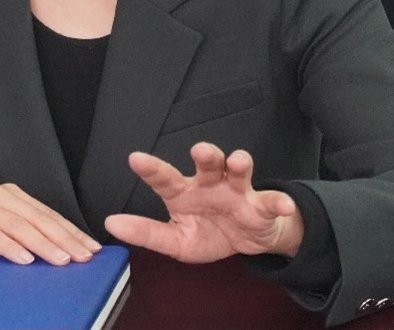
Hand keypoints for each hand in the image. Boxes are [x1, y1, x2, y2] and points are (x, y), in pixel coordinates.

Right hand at [0, 183, 99, 265]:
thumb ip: (17, 230)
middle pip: (37, 218)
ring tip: (62, 260)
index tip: (89, 247)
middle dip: (64, 239)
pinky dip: (11, 248)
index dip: (70, 230)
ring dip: (44, 245)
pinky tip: (25, 259)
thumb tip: (53, 250)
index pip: (46, 213)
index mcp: (8, 194)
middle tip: (84, 256)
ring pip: (20, 226)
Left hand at [104, 142, 304, 262]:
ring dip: (238, 163)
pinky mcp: (262, 205)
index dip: (151, 169)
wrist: (249, 241)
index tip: (135, 158)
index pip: (165, 178)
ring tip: (237, 162)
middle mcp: (210, 184)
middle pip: (207, 163)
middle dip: (205, 154)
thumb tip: (111, 223)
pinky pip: (271, 202)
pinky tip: (282, 205)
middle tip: (199, 150)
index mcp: (185, 193)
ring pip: (237, 171)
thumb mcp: (176, 241)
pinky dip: (279, 202)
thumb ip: (146, 232)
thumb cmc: (208, 233)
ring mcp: (237, 192)